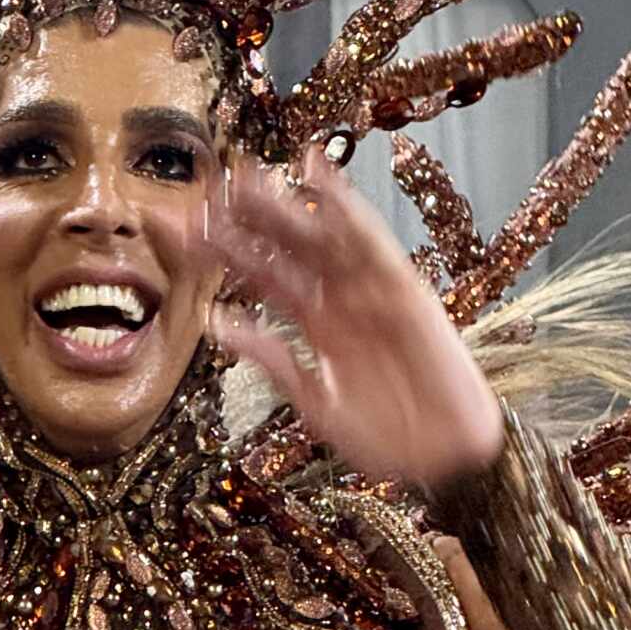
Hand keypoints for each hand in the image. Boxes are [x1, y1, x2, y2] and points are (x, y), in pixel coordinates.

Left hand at [206, 152, 503, 490]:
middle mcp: (337, 299)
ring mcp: (368, 291)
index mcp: (314, 324)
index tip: (185, 227)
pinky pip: (368, 240)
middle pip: (285, 246)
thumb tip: (216, 323)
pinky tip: (316, 172)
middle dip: (248, 216)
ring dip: (284, 203)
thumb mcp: (315, 402)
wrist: (445, 456)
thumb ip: (273, 360)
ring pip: (318, 236)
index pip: (262, 275)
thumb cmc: (386, 437)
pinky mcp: (401, 288)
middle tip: (208, 186)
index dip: (226, 250)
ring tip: (247, 173)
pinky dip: (342, 205)